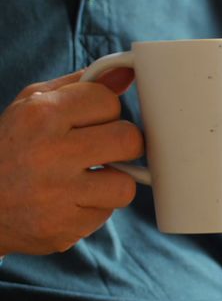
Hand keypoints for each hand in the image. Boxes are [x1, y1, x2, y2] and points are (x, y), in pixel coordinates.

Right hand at [0, 68, 141, 255]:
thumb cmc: (13, 146)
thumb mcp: (33, 105)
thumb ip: (81, 86)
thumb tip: (128, 73)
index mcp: (40, 114)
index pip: (109, 102)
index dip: (107, 112)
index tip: (93, 122)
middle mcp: (48, 152)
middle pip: (129, 140)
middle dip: (122, 145)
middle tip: (102, 150)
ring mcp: (57, 193)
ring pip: (125, 184)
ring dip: (112, 182)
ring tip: (87, 179)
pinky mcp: (64, 227)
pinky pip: (107, 213)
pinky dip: (94, 207)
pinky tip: (71, 201)